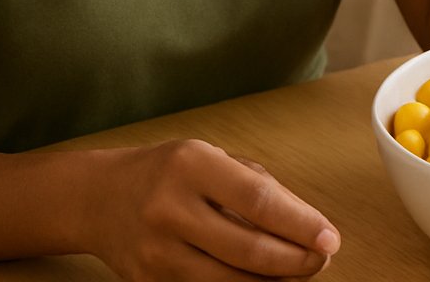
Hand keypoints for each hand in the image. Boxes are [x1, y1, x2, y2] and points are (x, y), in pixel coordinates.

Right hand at [93, 139, 336, 279]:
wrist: (98, 198)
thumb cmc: (171, 173)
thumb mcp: (214, 160)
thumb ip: (262, 187)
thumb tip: (310, 226)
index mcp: (192, 166)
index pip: (258, 200)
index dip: (300, 224)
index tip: (331, 239)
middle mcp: (169, 208)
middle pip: (248, 249)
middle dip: (296, 262)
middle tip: (322, 260)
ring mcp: (154, 252)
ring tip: (297, 271)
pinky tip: (262, 281)